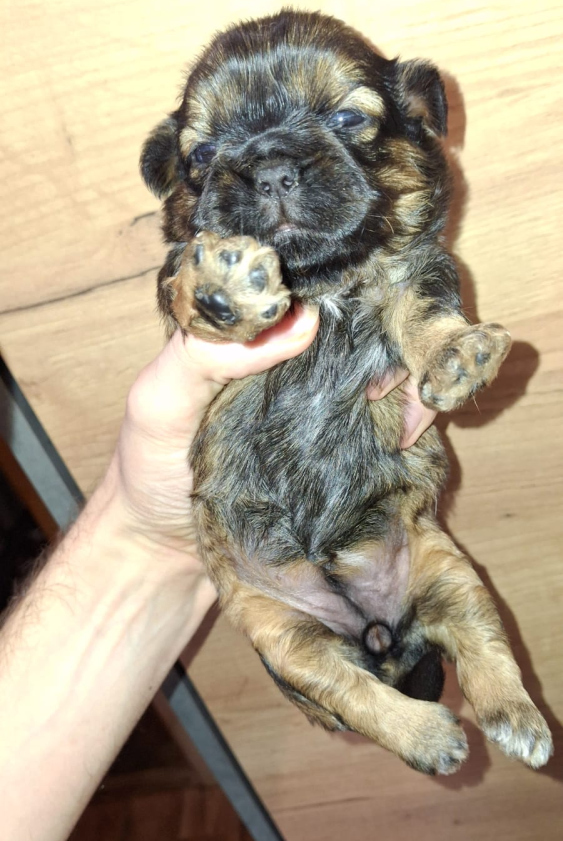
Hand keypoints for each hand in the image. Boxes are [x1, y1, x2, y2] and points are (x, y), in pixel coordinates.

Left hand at [109, 305, 434, 566]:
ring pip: (385, 370)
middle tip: (390, 380)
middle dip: (396, 338)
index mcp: (249, 332)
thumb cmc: (149, 470)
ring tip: (403, 419)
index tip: (371, 318)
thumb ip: (206, 353)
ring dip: (409, 382)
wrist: (163, 556)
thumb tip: (300, 322)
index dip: (351, 289)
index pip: (312, 285)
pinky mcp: (338, 450)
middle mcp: (292, 360)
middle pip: (364, 324)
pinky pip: (384, 424)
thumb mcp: (159, 400)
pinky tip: (406, 439)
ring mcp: (319, 405)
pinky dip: (407, 424)